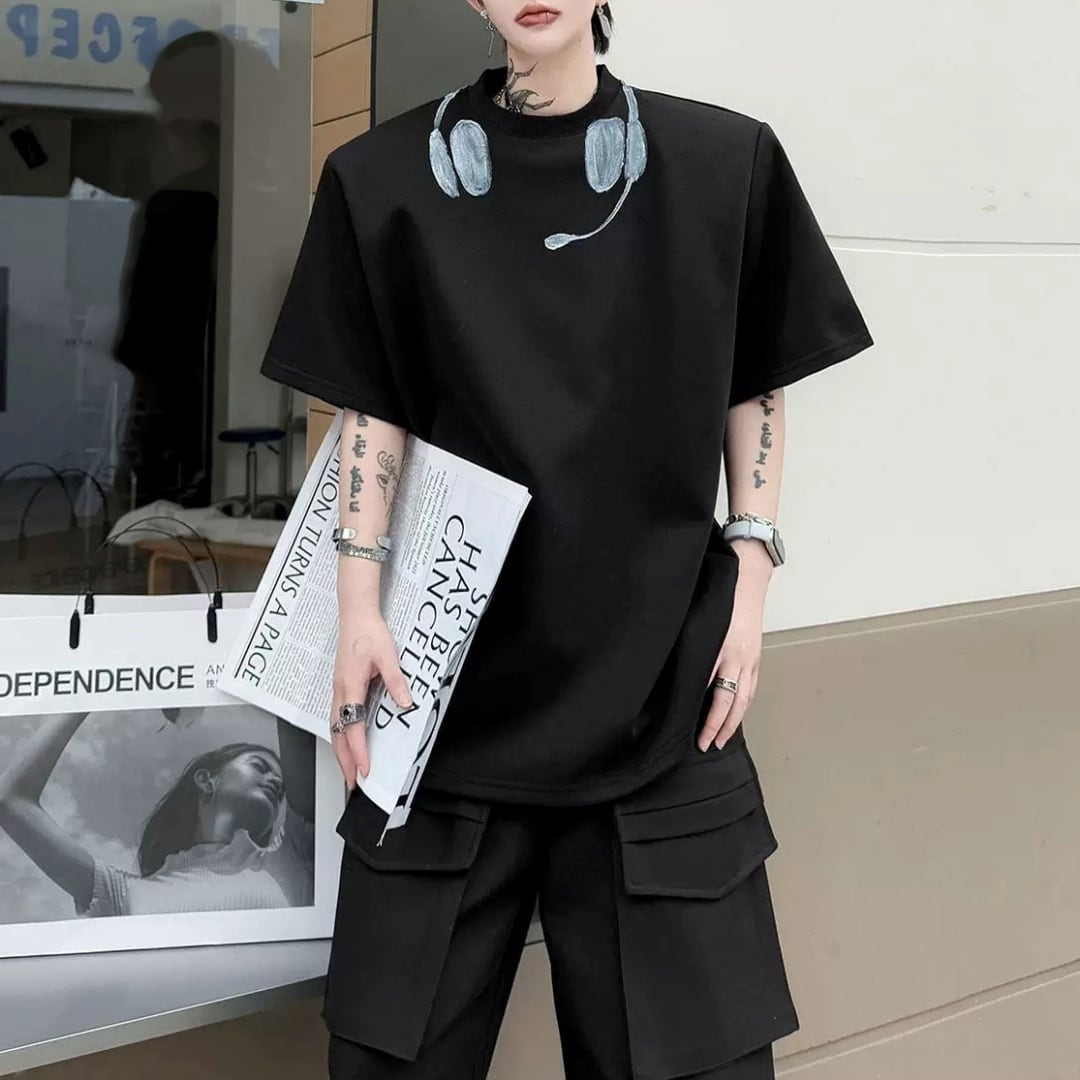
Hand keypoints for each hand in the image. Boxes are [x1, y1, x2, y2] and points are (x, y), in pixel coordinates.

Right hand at [332, 607, 412, 791]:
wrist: (355, 614)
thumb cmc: (368, 632)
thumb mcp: (388, 655)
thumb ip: (395, 680)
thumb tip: (404, 702)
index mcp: (350, 686)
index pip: (353, 727)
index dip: (358, 751)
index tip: (364, 770)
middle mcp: (340, 691)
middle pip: (337, 734)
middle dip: (343, 761)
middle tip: (352, 783)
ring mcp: (338, 689)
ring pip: (334, 727)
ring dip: (340, 750)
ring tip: (348, 770)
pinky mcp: (340, 686)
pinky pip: (336, 717)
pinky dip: (340, 735)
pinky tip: (348, 741)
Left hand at [697, 543, 770, 751]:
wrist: (747, 580)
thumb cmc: (718, 597)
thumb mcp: (696, 621)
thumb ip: (687, 646)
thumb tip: (671, 670)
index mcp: (719, 648)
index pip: (710, 690)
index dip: (704, 714)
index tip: (692, 732)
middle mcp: (737, 657)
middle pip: (729, 701)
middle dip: (718, 726)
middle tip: (706, 745)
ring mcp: (749, 658)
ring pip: (743, 698)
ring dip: (732, 721)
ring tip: (720, 739)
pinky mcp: (755, 657)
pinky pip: (750, 688)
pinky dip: (743, 705)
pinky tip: (735, 715)